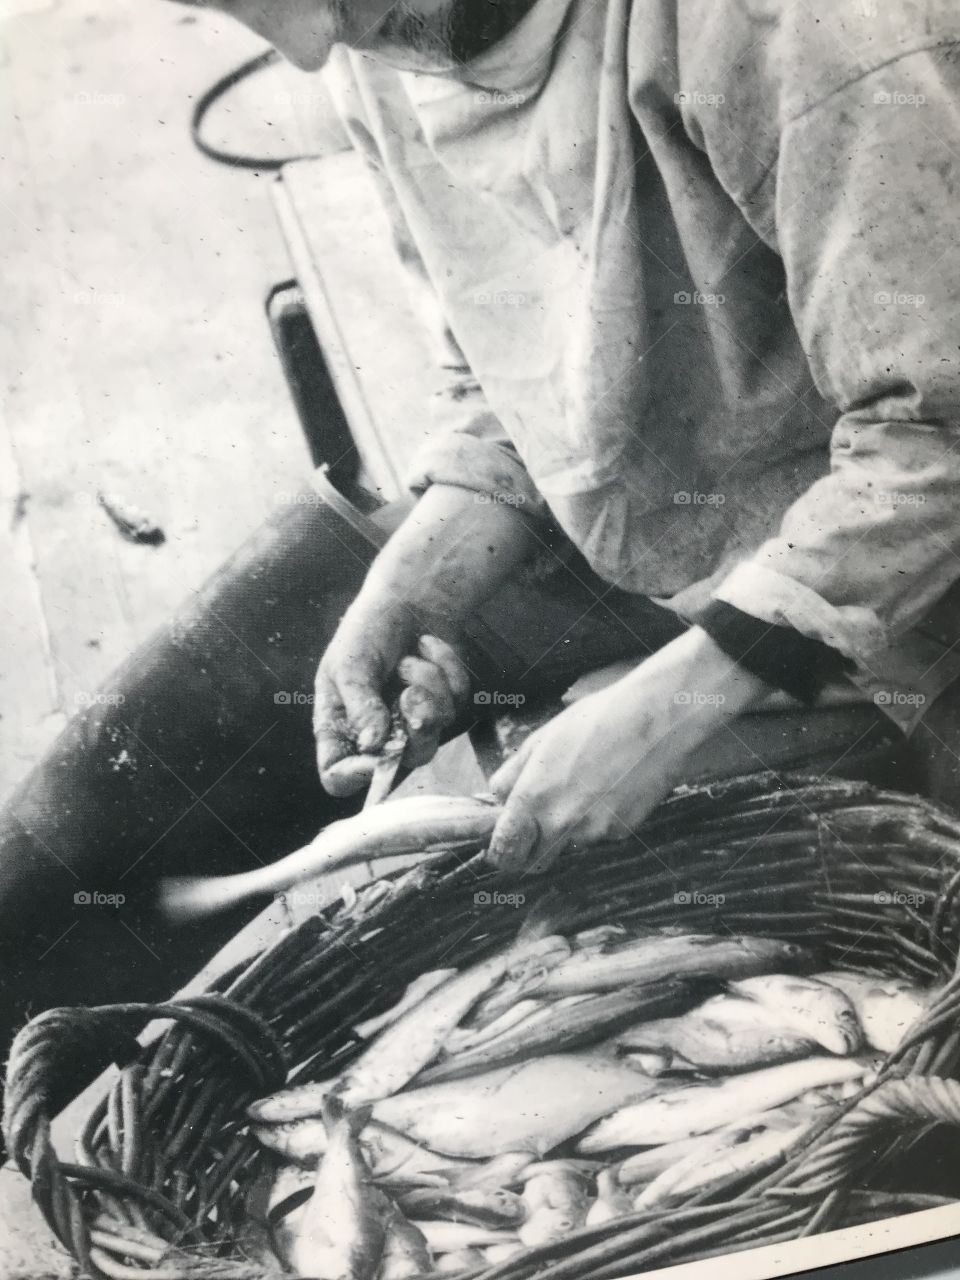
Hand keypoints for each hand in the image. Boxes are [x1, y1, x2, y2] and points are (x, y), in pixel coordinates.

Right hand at [313, 483, 536, 795]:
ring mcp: (413, 722)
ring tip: (411, 660)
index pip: (336, 776)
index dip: (352, 777)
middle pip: (399, 765)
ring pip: (434, 735)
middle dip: (412, 727)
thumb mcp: (351, 664)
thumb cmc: (367, 630)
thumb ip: (360, 707)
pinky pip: (456, 703)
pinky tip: (429, 647)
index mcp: (340, 727)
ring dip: (427, 689)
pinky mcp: (445, 705)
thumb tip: (371, 746)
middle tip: (409, 693)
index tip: (373, 759)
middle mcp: (377, 734)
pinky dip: (445, 669)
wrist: (409, 597)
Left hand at [486, 628, 769, 873]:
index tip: (504, 844)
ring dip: (571, 826)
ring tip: (589, 782)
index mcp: (533, 797)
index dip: (502, 851)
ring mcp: (593, 831)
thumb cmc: (599, 720)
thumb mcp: (544, 738)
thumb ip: (514, 772)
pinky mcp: (621, 832)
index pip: (505, 850)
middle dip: (533, 846)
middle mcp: (560, 823)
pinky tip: (612, 785)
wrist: (659, 722)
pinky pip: (600, 833)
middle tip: (539, 820)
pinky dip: (600, 818)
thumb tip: (497, 795)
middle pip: (535, 860)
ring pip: (570, 842)